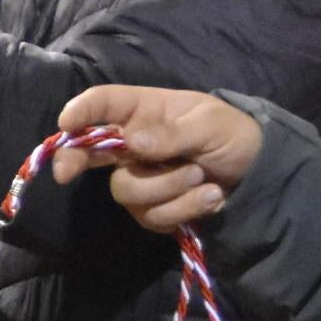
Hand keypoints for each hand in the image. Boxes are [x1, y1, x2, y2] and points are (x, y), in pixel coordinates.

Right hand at [49, 86, 266, 233]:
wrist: (255, 174)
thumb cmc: (231, 135)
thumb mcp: (210, 125)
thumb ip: (172, 133)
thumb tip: (132, 140)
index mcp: (144, 111)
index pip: (103, 103)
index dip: (81, 111)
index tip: (66, 124)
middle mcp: (132, 143)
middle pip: (88, 152)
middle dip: (73, 160)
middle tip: (65, 173)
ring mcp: (139, 178)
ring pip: (126, 191)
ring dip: (168, 188)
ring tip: (203, 179)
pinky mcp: (151, 210)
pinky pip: (152, 217)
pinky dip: (184, 209)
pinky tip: (211, 198)